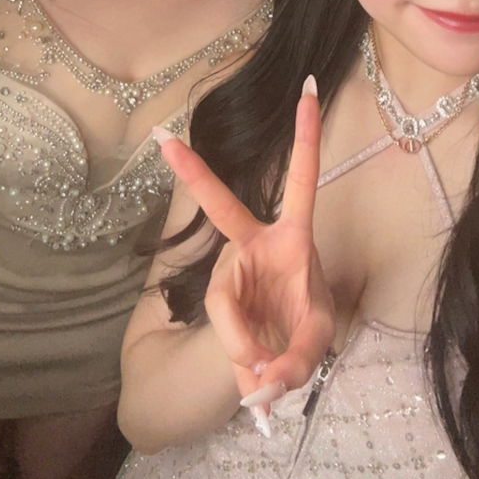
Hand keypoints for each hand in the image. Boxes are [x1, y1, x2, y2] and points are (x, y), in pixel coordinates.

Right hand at [158, 77, 334, 424]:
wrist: (268, 365)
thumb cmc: (301, 332)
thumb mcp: (316, 342)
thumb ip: (294, 361)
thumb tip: (259, 385)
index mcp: (294, 237)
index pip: (303, 179)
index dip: (305, 136)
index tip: (307, 88)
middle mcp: (256, 244)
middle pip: (222, 208)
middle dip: (194, 174)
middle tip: (162, 138)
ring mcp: (232, 270)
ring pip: (227, 304)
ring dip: (252, 349)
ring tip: (270, 381)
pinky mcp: (215, 298)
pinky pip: (225, 331)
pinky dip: (246, 365)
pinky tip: (258, 390)